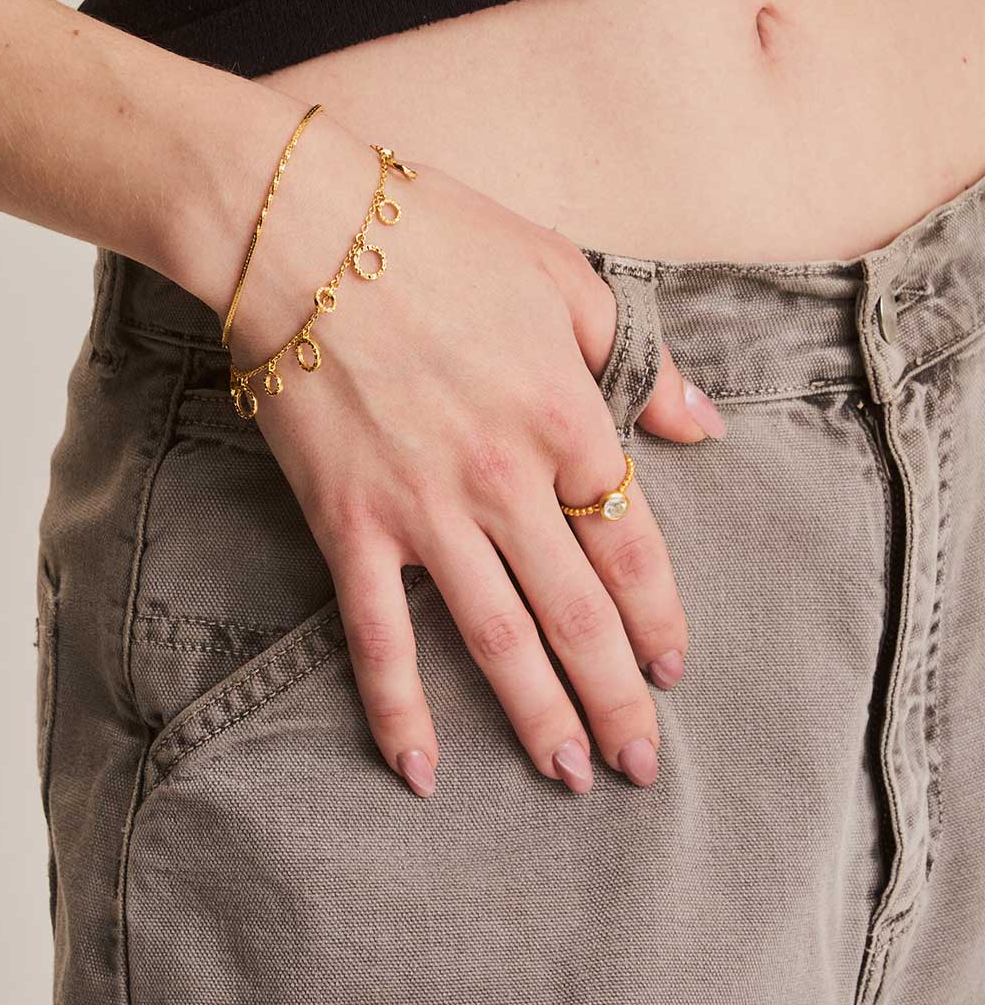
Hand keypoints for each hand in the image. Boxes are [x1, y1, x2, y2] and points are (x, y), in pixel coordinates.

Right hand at [220, 117, 724, 797]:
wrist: (301, 228)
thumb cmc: (435, 235)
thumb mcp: (564, 275)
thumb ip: (639, 362)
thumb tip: (703, 425)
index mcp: (565, 415)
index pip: (632, 545)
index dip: (659, 617)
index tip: (674, 669)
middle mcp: (506, 479)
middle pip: (578, 613)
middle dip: (617, 697)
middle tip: (640, 765)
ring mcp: (425, 509)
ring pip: (497, 637)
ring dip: (537, 716)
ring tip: (568, 776)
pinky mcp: (348, 523)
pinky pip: (378, 633)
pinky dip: (398, 706)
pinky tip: (420, 768)